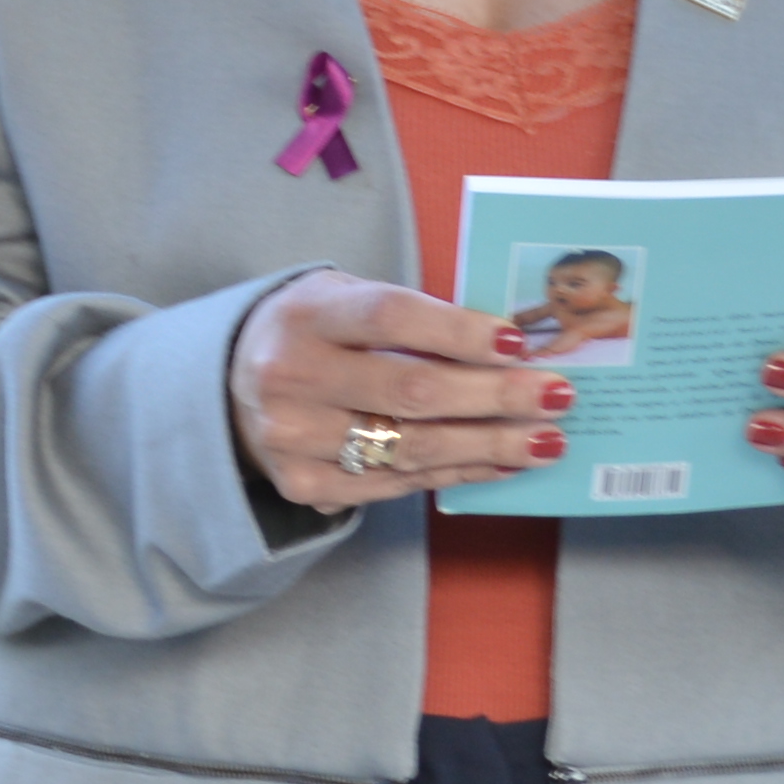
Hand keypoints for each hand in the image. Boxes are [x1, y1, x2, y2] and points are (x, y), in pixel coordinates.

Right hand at [226, 268, 570, 511]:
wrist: (228, 387)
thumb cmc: (311, 333)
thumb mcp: (341, 298)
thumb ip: (408, 317)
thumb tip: (508, 348)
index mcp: (305, 315)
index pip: (390, 317)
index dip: (458, 330)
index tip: (518, 341)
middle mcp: (291, 376)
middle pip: (411, 391)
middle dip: (495, 396)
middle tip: (555, 395)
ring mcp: (294, 438)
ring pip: (412, 447)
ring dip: (490, 444)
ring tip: (546, 438)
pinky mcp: (304, 485)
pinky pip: (398, 483)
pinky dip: (457, 473)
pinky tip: (500, 462)